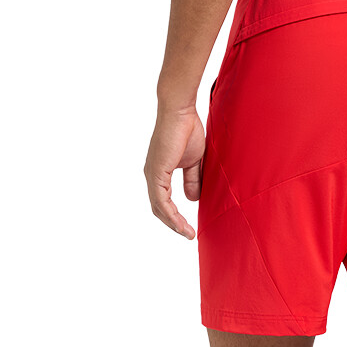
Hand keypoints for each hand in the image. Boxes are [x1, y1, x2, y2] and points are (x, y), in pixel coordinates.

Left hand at [144, 105, 205, 239]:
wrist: (180, 112)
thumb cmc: (187, 130)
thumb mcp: (194, 162)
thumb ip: (192, 180)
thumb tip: (193, 199)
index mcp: (159, 173)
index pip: (164, 202)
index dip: (176, 217)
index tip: (190, 228)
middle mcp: (152, 175)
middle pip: (159, 209)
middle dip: (174, 224)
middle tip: (189, 234)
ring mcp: (152, 174)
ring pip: (159, 208)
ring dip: (173, 223)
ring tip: (187, 233)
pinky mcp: (156, 172)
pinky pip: (161, 200)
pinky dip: (171, 214)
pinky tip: (180, 223)